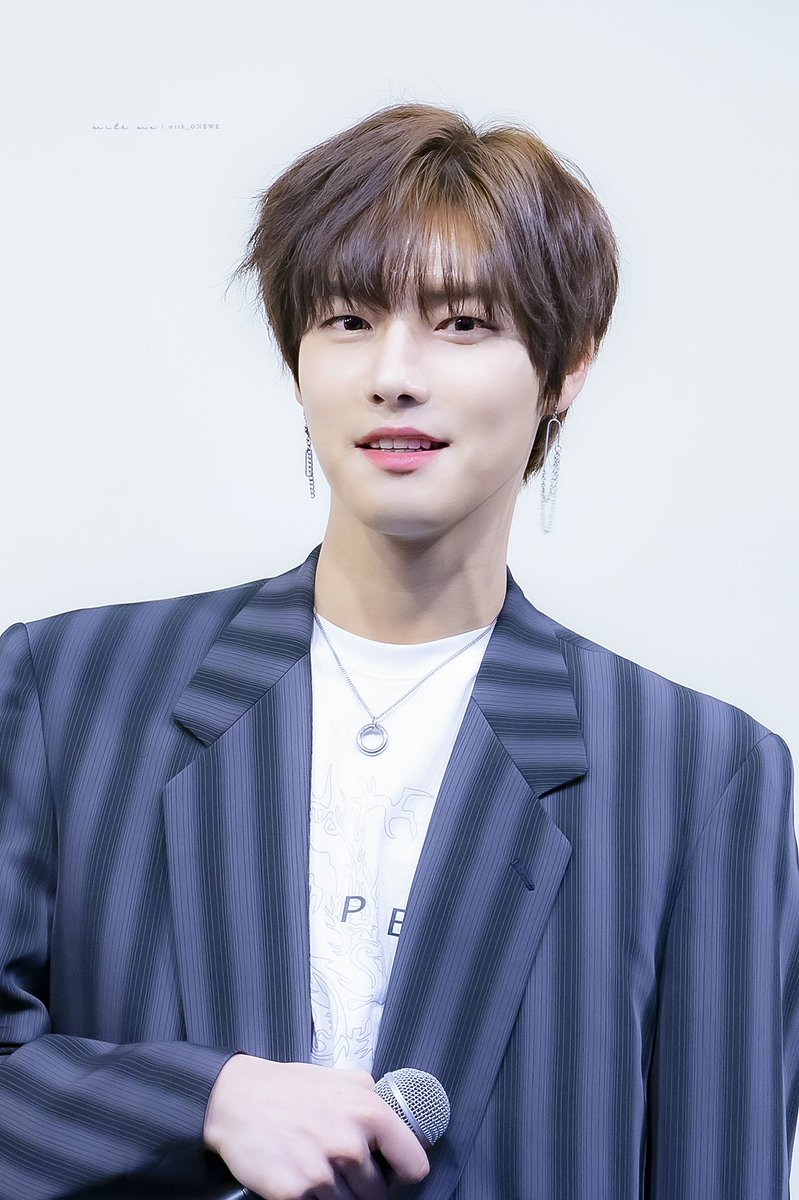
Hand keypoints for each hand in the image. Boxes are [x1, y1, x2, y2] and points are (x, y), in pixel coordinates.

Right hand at [203, 1055, 429, 1199]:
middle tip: (345, 1169)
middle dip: (366, 1185)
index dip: (403, 1170)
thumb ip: (370, 1093)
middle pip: (381, 1194)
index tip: (391, 1170)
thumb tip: (394, 1108)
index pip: (414, 1165)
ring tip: (321, 1170)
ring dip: (340, 1195)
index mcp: (369, 1113)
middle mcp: (350, 1145)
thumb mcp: (339, 1076)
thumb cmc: (289, 1087)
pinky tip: (304, 1181)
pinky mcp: (294, 1195)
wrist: (237, 1100)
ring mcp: (322, 1174)